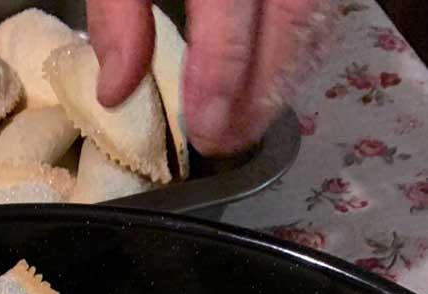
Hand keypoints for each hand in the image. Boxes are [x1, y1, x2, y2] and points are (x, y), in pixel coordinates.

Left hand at [88, 0, 334, 154]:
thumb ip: (117, 12)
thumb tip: (115, 91)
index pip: (232, 9)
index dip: (222, 76)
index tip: (207, 128)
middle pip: (290, 15)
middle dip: (263, 90)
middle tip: (229, 142)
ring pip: (315, 8)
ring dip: (286, 72)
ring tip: (248, 122)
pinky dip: (301, 40)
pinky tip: (274, 74)